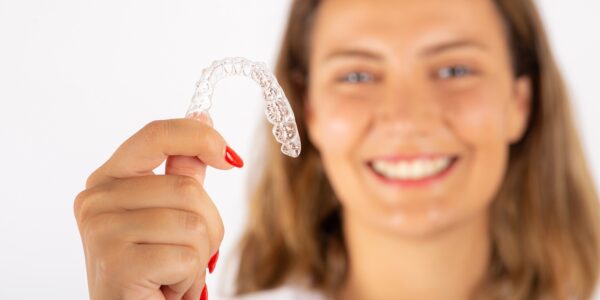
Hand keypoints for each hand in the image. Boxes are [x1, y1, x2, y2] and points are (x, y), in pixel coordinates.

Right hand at [74, 115, 242, 299]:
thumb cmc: (150, 271)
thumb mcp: (167, 215)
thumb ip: (181, 172)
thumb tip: (204, 120)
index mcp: (107, 180)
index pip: (156, 135)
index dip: (199, 138)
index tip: (230, 158)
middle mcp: (96, 199)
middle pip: (187, 187)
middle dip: (207, 227)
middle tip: (186, 256)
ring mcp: (101, 229)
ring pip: (193, 222)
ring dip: (199, 256)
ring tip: (172, 274)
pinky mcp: (116, 262)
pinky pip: (186, 256)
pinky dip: (190, 278)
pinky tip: (165, 289)